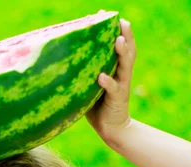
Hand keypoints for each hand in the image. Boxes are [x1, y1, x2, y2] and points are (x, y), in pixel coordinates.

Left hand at [85, 18, 135, 139]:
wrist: (111, 129)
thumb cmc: (98, 105)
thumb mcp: (91, 84)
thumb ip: (85, 71)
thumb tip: (63, 57)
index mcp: (116, 68)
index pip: (119, 45)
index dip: (114, 29)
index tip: (104, 14)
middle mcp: (121, 73)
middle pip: (127, 50)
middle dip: (125, 34)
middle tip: (121, 21)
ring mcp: (121, 85)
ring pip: (125, 66)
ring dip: (122, 52)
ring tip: (118, 41)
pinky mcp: (117, 99)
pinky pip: (113, 89)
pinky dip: (108, 82)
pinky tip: (102, 77)